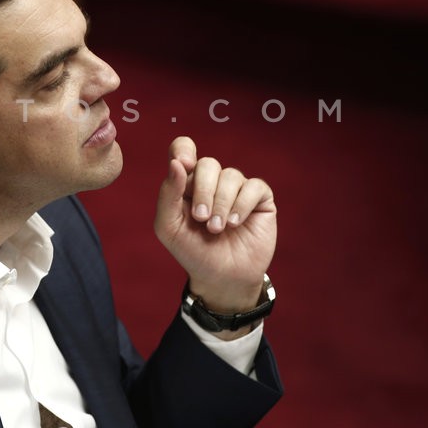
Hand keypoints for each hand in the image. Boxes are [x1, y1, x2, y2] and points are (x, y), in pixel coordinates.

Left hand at [154, 137, 276, 315]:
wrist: (221, 278)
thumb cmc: (192, 252)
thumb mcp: (169, 227)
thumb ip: (168, 194)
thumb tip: (176, 163)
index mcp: (187, 183)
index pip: (183, 149)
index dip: (184, 150)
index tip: (183, 164)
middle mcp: (212, 181)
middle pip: (208, 164)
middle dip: (204, 191)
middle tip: (201, 218)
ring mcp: (236, 188)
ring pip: (231, 175)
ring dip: (221, 203)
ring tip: (217, 228)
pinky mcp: (259, 199)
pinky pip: (253, 186)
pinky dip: (242, 205)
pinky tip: (235, 223)